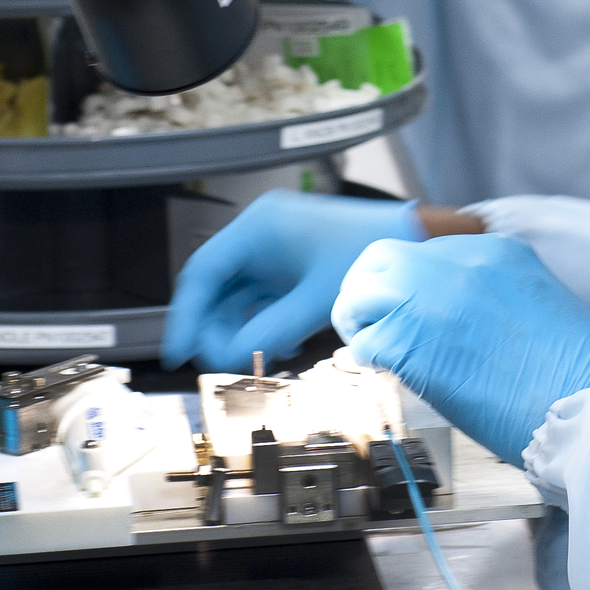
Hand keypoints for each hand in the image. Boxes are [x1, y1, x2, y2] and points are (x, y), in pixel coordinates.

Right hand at [163, 190, 424, 373]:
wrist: (412, 239)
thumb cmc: (371, 254)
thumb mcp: (317, 301)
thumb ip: (269, 332)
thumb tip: (229, 358)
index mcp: (259, 227)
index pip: (203, 272)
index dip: (186, 315)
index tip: (178, 351)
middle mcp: (261, 232)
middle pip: (215, 285)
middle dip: (214, 327)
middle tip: (220, 362)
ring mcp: (276, 246)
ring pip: (236, 293)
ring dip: (237, 328)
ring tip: (251, 358)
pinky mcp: (291, 261)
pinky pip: (259, 295)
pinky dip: (259, 321)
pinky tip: (276, 346)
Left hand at [334, 235, 589, 466]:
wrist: (586, 406)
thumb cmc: (576, 374)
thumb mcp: (542, 303)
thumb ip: (498, 294)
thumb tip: (466, 317)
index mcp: (497, 251)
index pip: (428, 251)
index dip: (414, 284)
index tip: (415, 309)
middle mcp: (458, 263)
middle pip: (383, 258)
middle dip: (374, 290)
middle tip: (378, 323)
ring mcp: (430, 298)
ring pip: (361, 292)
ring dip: (363, 319)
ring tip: (376, 347)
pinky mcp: (410, 341)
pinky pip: (365, 341)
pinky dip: (369, 358)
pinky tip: (387, 372)